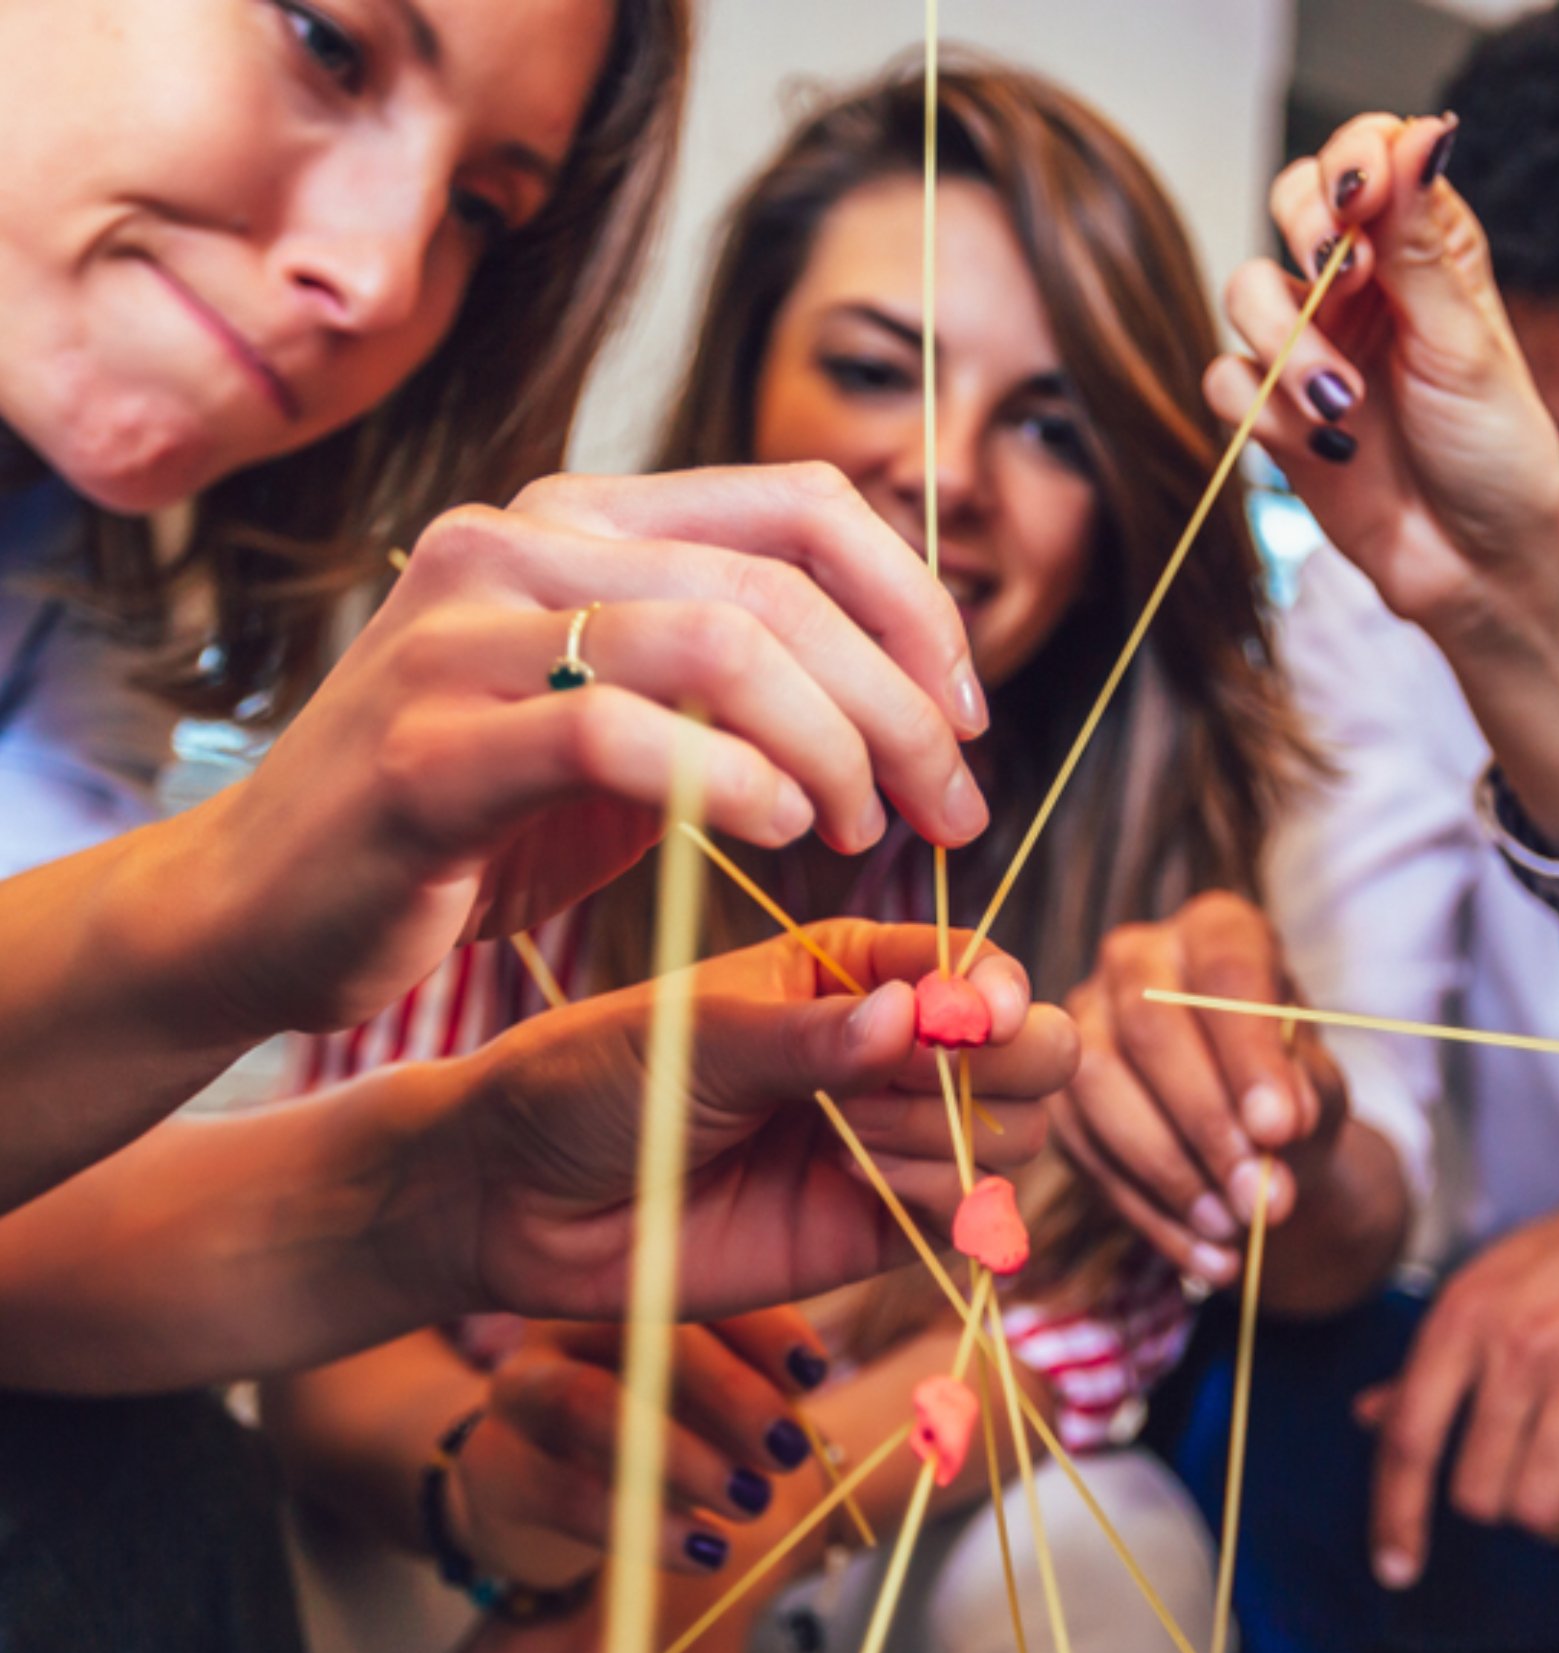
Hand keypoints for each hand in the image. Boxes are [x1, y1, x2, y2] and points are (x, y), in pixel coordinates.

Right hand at [195, 464, 990, 1037]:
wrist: (261, 909)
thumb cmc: (466, 826)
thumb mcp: (622, 736)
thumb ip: (729, 691)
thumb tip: (902, 700)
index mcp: (579, 522)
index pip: (803, 507)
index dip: (916, 604)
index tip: (965, 715)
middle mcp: (517, 545)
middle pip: (780, 585)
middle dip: (902, 702)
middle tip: (951, 804)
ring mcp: (459, 636)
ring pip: (717, 642)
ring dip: (834, 746)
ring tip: (864, 831)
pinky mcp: (425, 746)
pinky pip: (615, 731)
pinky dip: (727, 781)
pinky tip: (779, 833)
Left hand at [423, 919, 1078, 1321]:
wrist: (517, 1202)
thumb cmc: (589, 1082)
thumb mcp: (696, 1038)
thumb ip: (809, 1035)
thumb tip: (918, 1013)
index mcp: (852, 969)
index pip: (977, 965)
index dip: (1000, 989)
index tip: (981, 1013)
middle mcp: (888, 1051)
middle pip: (1032, 1051)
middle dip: (996, 1065)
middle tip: (900, 1078)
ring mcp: (890, 1141)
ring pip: (1017, 1136)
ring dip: (949, 1130)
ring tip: (846, 1132)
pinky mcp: (878, 1227)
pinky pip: (969, 1215)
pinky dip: (941, 1197)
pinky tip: (853, 1177)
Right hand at [457, 1309, 831, 1580]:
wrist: (531, 1499)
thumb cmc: (645, 1431)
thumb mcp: (703, 1397)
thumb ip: (752, 1377)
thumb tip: (810, 1379)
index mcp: (624, 1289)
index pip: (692, 1284)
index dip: (760, 1326)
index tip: (813, 1374)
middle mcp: (565, 1323)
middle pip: (641, 1333)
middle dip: (728, 1392)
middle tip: (787, 1450)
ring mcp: (520, 1392)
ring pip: (589, 1405)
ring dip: (684, 1459)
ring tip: (750, 1501)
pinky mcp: (496, 1469)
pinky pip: (566, 1494)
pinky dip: (647, 1528)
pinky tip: (706, 1549)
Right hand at [1051, 892, 1346, 1285]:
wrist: (1255, 1136)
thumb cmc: (1291, 1092)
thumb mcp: (1317, 1087)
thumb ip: (1304, 1096)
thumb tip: (1279, 1127)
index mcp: (1217, 929)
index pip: (1226, 971)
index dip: (1250, 1051)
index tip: (1282, 1129)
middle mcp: (1135, 955)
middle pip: (1150, 1021)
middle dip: (1204, 1120)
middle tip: (1258, 1200)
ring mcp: (1081, 1017)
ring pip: (1098, 1081)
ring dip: (1169, 1170)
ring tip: (1230, 1232)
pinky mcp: (1055, 1090)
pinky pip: (1082, 1146)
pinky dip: (1147, 1211)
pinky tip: (1203, 1256)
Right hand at [1209, 115, 1558, 648]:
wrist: (1471, 564)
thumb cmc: (1493, 456)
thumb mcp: (1465, 345)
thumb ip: (1422, 246)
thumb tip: (1420, 134)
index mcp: (1424, 250)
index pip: (1367, 159)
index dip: (1350, 164)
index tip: (1358, 207)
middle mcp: (1363, 289)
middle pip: (1291, 205)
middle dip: (1304, 237)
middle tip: (1331, 279)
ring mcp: (1312, 349)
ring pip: (1245, 294)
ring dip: (1286, 349)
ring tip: (1342, 406)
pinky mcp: (1274, 414)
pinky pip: (1227, 384)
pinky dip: (1264, 416)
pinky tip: (1327, 448)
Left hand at [1357, 1139, 1558, 1583]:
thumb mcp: (1488, 1288)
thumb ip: (1432, 1362)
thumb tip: (1369, 1418)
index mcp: (1460, 1315)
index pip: (1408, 1437)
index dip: (1395, 1514)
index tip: (1394, 1570)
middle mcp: (1515, 1345)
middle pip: (1476, 1492)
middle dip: (1498, 1504)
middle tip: (1526, 1471)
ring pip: (1539, 1508)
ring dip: (1553, 1519)